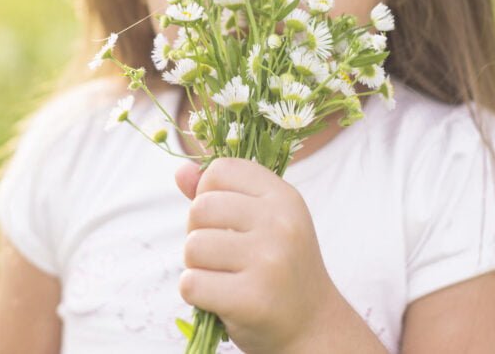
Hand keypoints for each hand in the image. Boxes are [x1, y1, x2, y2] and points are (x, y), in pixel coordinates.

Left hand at [175, 157, 340, 353]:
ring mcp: (269, 261)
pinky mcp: (253, 299)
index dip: (208, 193)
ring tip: (225, 278)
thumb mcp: (261, 221)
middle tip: (222, 256)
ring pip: (192, 247)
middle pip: (200, 208)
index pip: (220, 169)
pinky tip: (221, 299)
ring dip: (197, 267)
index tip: (224, 220)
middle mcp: (281, 223)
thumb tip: (181, 170)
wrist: (313, 326)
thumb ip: (220, 194)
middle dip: (198, 233)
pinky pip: (191, 284)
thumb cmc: (278, 269)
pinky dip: (196, 294)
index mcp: (284, 197)